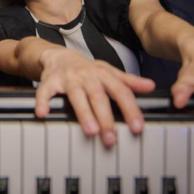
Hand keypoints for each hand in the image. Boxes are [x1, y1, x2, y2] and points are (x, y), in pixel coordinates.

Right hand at [36, 47, 155, 145]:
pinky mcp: (49, 81)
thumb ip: (128, 81)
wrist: (58, 55)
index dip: (130, 109)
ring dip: (84, 113)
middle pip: (98, 96)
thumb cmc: (85, 68)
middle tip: (112, 138)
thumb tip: (150, 86)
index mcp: (102, 74)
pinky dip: (42, 102)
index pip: (120, 91)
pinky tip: (43, 113)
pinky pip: (44, 92)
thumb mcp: (108, 71)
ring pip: (76, 96)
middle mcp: (86, 76)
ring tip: (91, 131)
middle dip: (106, 118)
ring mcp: (67, 78)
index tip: (137, 127)